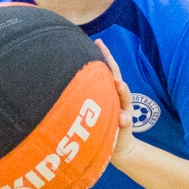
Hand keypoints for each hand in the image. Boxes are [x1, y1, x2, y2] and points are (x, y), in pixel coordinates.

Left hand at [94, 39, 136, 164]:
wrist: (118, 147)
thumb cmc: (101, 125)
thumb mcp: (92, 109)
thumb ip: (85, 97)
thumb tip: (62, 84)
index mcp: (109, 92)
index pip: (107, 70)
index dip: (103, 56)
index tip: (97, 41)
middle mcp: (118, 98)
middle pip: (117, 77)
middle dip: (111, 63)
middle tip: (104, 49)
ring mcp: (124, 110)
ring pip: (125, 98)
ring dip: (122, 90)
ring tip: (118, 83)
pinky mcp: (125, 125)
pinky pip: (126, 122)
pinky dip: (125, 119)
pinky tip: (122, 118)